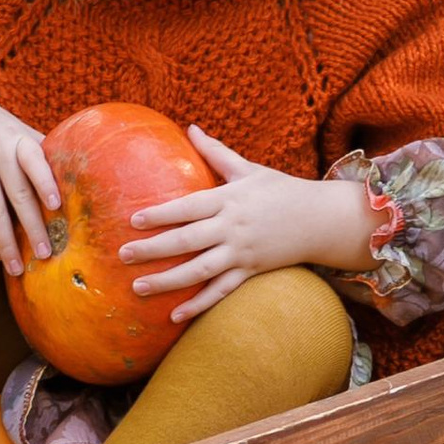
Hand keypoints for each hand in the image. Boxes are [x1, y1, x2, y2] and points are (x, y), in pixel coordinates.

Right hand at [0, 79, 59, 269]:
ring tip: (18, 268)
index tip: (56, 205)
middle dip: (33, 227)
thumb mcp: (13, 127)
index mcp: (18, 139)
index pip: (35, 160)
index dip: (46, 182)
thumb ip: (39, 148)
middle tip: (46, 254)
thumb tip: (74, 173)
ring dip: (7, 242)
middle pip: (18, 194)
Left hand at [120, 126, 376, 321]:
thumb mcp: (248, 169)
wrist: (320, 219)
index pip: (188, 206)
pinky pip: (222, 291)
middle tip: (123, 255)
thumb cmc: (281, 190)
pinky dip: (200, 304)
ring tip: (138, 288)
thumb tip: (190, 128)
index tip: (133, 220)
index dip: (161, 214)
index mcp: (229, 199)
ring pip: (201, 270)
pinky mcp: (251, 271)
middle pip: (188, 240)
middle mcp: (233, 227)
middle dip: (153, 249)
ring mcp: (242, 252)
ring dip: (168, 281)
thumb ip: (216, 152)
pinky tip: (175, 316)